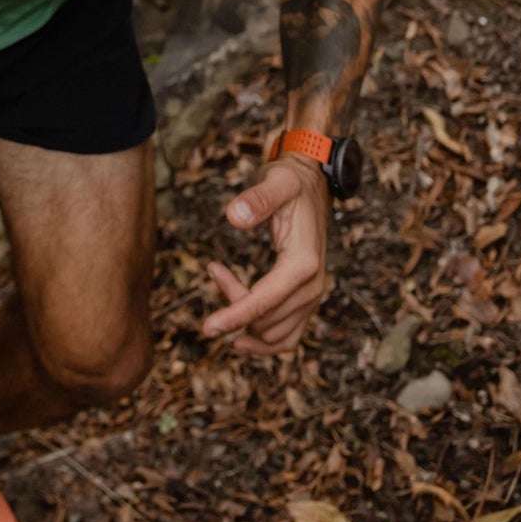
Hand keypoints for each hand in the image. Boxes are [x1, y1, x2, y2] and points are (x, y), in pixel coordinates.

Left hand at [202, 155, 329, 356]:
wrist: (311, 185)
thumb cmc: (291, 183)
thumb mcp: (276, 182)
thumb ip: (258, 198)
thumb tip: (234, 217)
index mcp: (304, 263)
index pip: (265, 302)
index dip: (235, 316)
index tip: (207, 328)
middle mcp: (313, 286)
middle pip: (265, 319)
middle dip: (233, 304)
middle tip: (214, 268)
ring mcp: (312, 296)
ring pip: (273, 333)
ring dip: (243, 318)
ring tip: (222, 278)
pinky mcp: (307, 299)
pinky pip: (287, 336)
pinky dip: (263, 339)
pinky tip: (239, 332)